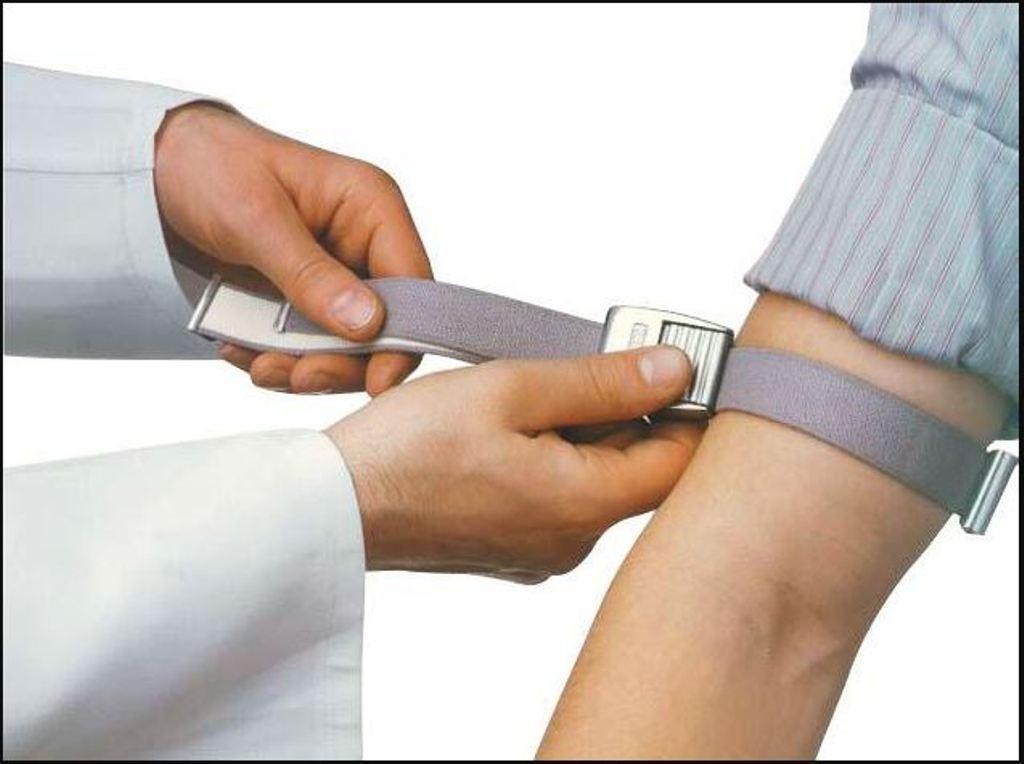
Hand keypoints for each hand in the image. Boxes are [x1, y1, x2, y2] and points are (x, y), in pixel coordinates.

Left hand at [154, 102, 431, 394]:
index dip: (403, 338)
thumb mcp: (256, 219)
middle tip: (299, 376)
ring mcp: (334, 275)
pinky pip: (306, 344)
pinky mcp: (304, 298)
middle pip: (383, 326)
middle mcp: (363, 244)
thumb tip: (367, 324)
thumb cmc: (211, 166)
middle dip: (342, 361)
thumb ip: (311, 275)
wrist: (158, 167)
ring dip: (305, 366)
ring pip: (345, 345)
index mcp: (371, 208)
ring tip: (259, 366)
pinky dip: (277, 359)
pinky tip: (241, 349)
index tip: (376, 382)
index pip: (414, 285)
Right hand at [327, 346, 701, 582]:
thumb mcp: (512, 390)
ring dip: (583, 429)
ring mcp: (544, 549)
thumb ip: (602, 380)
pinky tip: (509, 429)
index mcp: (584, 505)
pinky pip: (560, 496)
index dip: (684, 405)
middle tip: (583, 361)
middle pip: (640, 469)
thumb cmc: (409, 448)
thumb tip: (676, 369)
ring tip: (531, 393)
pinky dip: (552, 455)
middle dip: (625, 408)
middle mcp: (575, 541)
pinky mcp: (516, 546)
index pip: (682, 460)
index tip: (659, 359)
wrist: (334, 506)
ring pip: (598, 479)